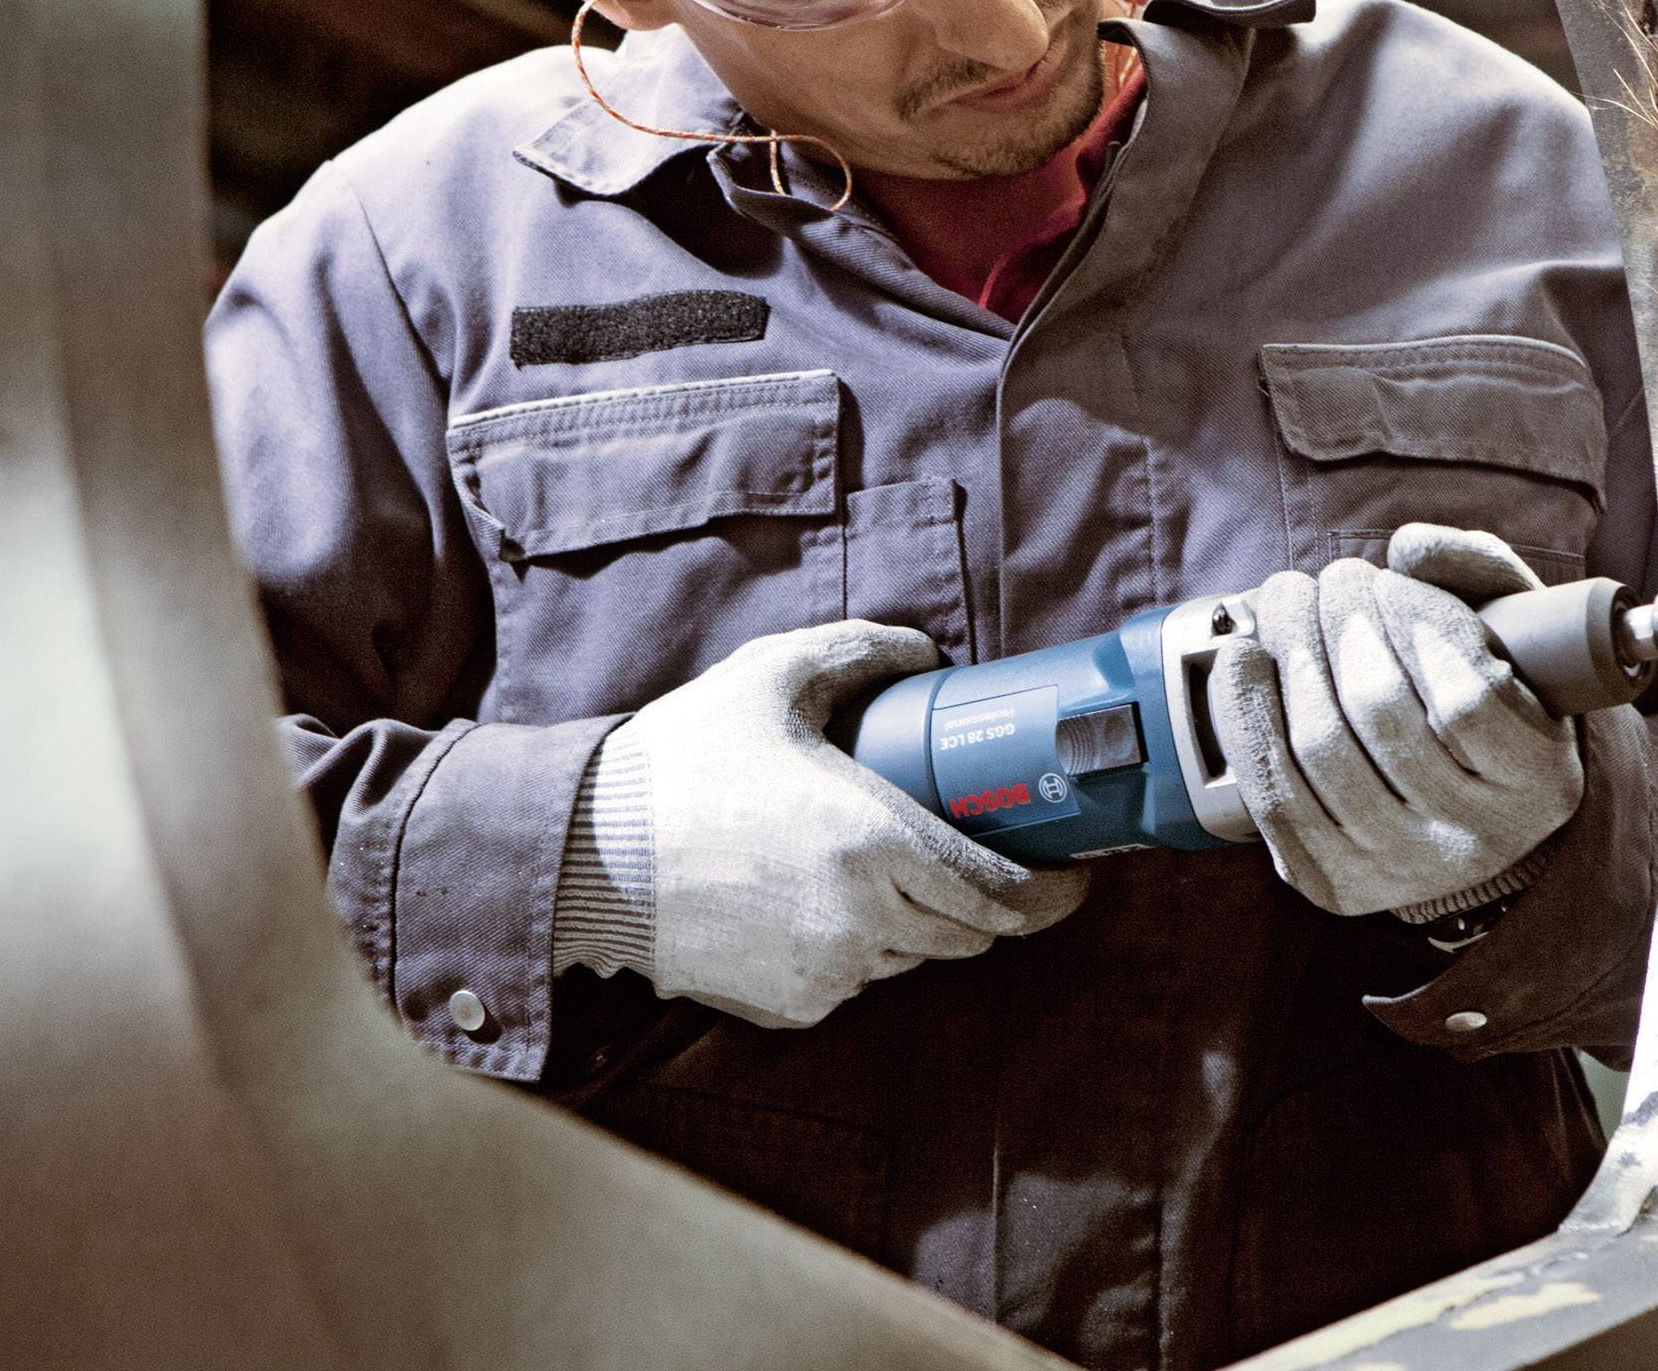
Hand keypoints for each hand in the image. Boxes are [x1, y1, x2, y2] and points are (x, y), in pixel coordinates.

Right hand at [602, 620, 1088, 1027]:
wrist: (585, 853)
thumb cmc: (681, 759)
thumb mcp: (772, 676)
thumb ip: (861, 652)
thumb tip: (927, 652)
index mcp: (876, 842)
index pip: (1004, 896)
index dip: (1054, 894)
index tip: (1072, 874)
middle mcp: (865, 920)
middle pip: (972, 933)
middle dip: (991, 902)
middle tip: (986, 858)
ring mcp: (829, 972)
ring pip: (915, 957)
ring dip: (922, 920)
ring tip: (890, 868)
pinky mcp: (791, 1005)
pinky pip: (856, 978)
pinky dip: (861, 946)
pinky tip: (823, 900)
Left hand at [1208, 524, 1581, 916]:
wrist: (1465, 815)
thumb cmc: (1488, 701)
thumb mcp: (1516, 634)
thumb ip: (1480, 570)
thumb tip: (1410, 546)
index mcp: (1538, 780)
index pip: (1467, 696)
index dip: (1416, 622)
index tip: (1388, 579)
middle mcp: (1474, 837)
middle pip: (1381, 712)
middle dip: (1342, 621)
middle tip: (1332, 578)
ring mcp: (1399, 867)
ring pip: (1322, 747)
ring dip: (1291, 653)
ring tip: (1289, 603)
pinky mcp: (1332, 881)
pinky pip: (1272, 794)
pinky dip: (1245, 716)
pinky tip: (1242, 662)